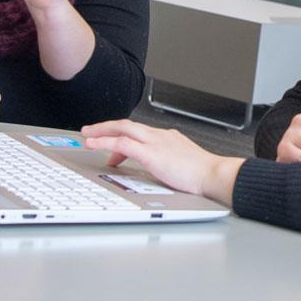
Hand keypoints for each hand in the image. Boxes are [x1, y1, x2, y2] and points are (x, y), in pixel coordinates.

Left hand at [81, 119, 240, 199]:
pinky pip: (122, 144)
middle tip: (90, 131)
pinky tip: (93, 145)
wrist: (214, 175)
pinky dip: (104, 142)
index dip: (123, 136)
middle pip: (127, 125)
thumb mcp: (182, 165)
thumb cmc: (203, 175)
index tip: (112, 146)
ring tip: (87, 136)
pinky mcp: (151, 153)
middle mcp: (160, 136)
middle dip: (106, 127)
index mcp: (168, 138)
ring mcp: (155, 142)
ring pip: (122, 129)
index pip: (140, 132)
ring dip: (102, 131)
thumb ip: (168, 164)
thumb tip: (159, 172)